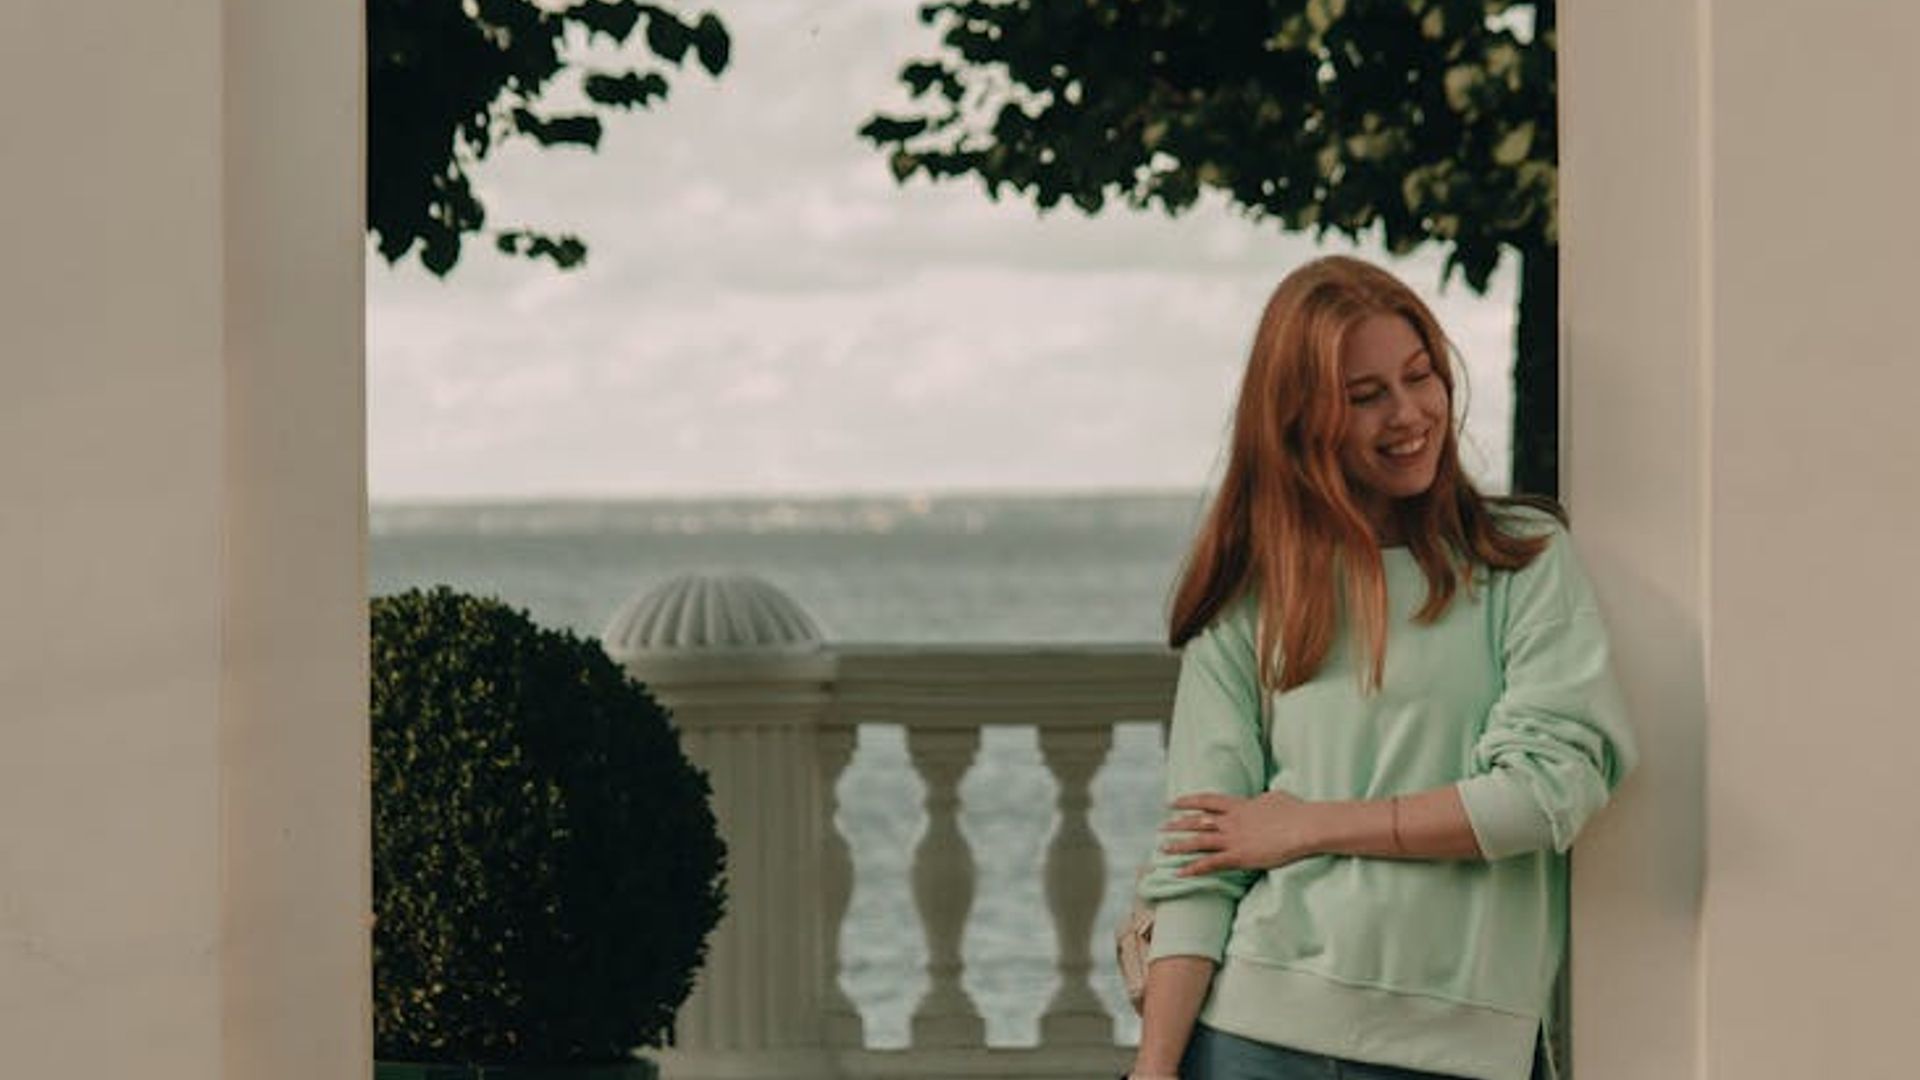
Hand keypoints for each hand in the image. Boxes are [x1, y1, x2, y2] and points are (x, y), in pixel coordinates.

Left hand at [1160, 790, 1323, 875]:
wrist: (1304, 826)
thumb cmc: (1295, 811)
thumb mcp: (1275, 798)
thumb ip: (1262, 799)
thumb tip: (1261, 798)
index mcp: (1239, 806)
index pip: (1208, 801)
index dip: (1189, 801)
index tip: (1174, 803)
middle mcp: (1232, 821)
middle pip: (1198, 822)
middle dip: (1178, 824)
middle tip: (1162, 827)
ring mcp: (1234, 839)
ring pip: (1199, 842)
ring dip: (1179, 845)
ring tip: (1163, 849)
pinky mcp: (1240, 857)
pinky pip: (1211, 863)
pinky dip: (1194, 868)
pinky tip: (1180, 872)